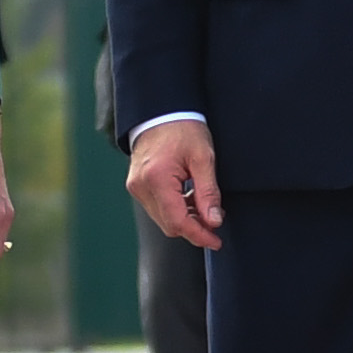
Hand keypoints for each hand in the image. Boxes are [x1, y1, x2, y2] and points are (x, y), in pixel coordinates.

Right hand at [126, 117, 225, 247]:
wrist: (161, 111)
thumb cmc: (183, 128)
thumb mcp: (203, 158)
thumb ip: (208, 192)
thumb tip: (213, 222)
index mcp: (156, 179)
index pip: (177, 221)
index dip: (198, 235)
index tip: (216, 241)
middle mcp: (141, 186)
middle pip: (169, 224)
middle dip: (194, 228)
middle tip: (216, 222)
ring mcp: (136, 187)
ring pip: (163, 219)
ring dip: (185, 219)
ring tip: (205, 206)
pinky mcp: (137, 185)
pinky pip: (157, 208)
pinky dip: (175, 209)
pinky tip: (190, 199)